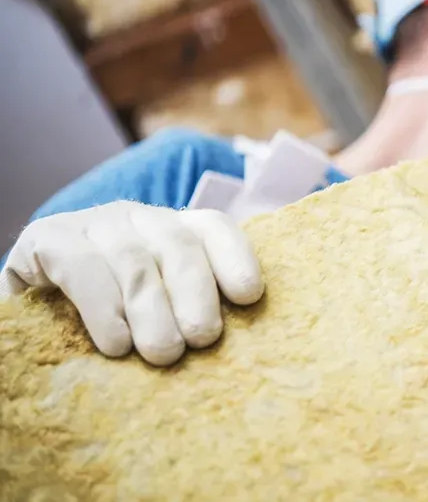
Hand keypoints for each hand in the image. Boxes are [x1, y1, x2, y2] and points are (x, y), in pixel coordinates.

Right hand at [0, 201, 263, 365]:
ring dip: (153, 311)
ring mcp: (95, 224)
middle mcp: (139, 218)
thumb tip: (232, 347)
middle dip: (197, 294)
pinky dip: (103, 309)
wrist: (34, 309)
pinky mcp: (49, 237)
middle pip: (180, 246)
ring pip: (135, 262)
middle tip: (203, 339)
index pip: (214, 228)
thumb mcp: (157, 312)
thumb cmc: (111, 321)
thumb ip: (189, 315)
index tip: (249, 296)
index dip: (236, 258)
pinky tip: (115, 345)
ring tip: (164, 354)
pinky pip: (82, 268)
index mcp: (174, 230)